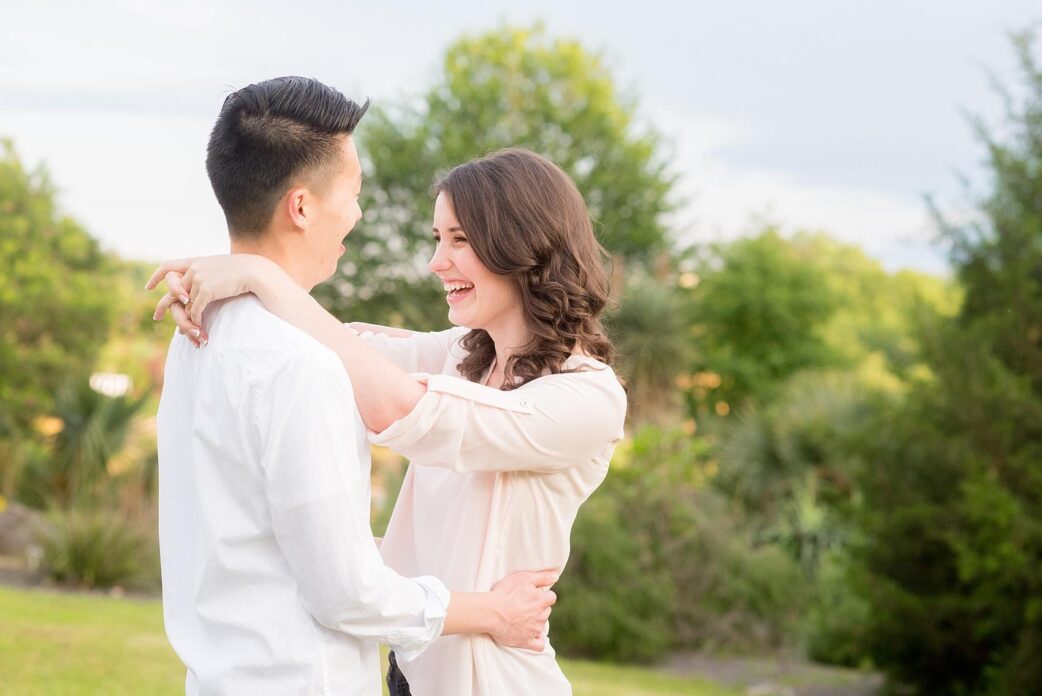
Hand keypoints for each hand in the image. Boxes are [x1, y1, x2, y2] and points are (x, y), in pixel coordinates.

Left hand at [145, 254, 273, 345]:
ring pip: (185, 305)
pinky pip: (195, 311)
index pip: (169, 266)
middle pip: (173, 291)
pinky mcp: (205, 291)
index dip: (157, 276)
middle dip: (163, 306)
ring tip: (189, 333)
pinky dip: (197, 322)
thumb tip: (199, 289)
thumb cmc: (244, 272)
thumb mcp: (221, 269)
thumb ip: (208, 275)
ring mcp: (198, 279)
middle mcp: (194, 269)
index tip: (149, 287)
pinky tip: (201, 331)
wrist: (255, 272)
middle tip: (156, 318)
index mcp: (196, 261)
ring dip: (187, 321)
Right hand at [487, 569, 558, 650]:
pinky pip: (538, 645)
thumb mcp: (524, 578)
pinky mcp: (526, 641)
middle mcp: (542, 616)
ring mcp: (534, 630)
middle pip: (546, 611)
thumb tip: (556, 576)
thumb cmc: (506, 593)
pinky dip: (537, 640)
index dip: (542, 595)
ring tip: (521, 617)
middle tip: (524, 604)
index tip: (532, 594)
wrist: (491, 612)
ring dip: (535, 621)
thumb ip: (542, 577)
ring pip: (541, 625)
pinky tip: (533, 635)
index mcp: (542, 601)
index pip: (551, 597)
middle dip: (538, 608)